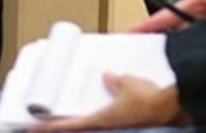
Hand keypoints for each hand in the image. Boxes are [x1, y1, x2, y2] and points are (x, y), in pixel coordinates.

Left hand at [34, 75, 188, 129]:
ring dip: (80, 124)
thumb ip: (113, 81)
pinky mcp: (127, 127)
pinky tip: (99, 114)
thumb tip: (108, 77)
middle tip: (45, 125)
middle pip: (78, 130)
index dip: (49, 128)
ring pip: (91, 128)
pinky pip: (105, 124)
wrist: (171, 109)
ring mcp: (117, 129)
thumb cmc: (150, 101)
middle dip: (61, 127)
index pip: (69, 126)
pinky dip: (97, 121)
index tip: (34, 129)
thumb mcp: (126, 83)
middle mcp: (107, 128)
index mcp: (101, 120)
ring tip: (67, 119)